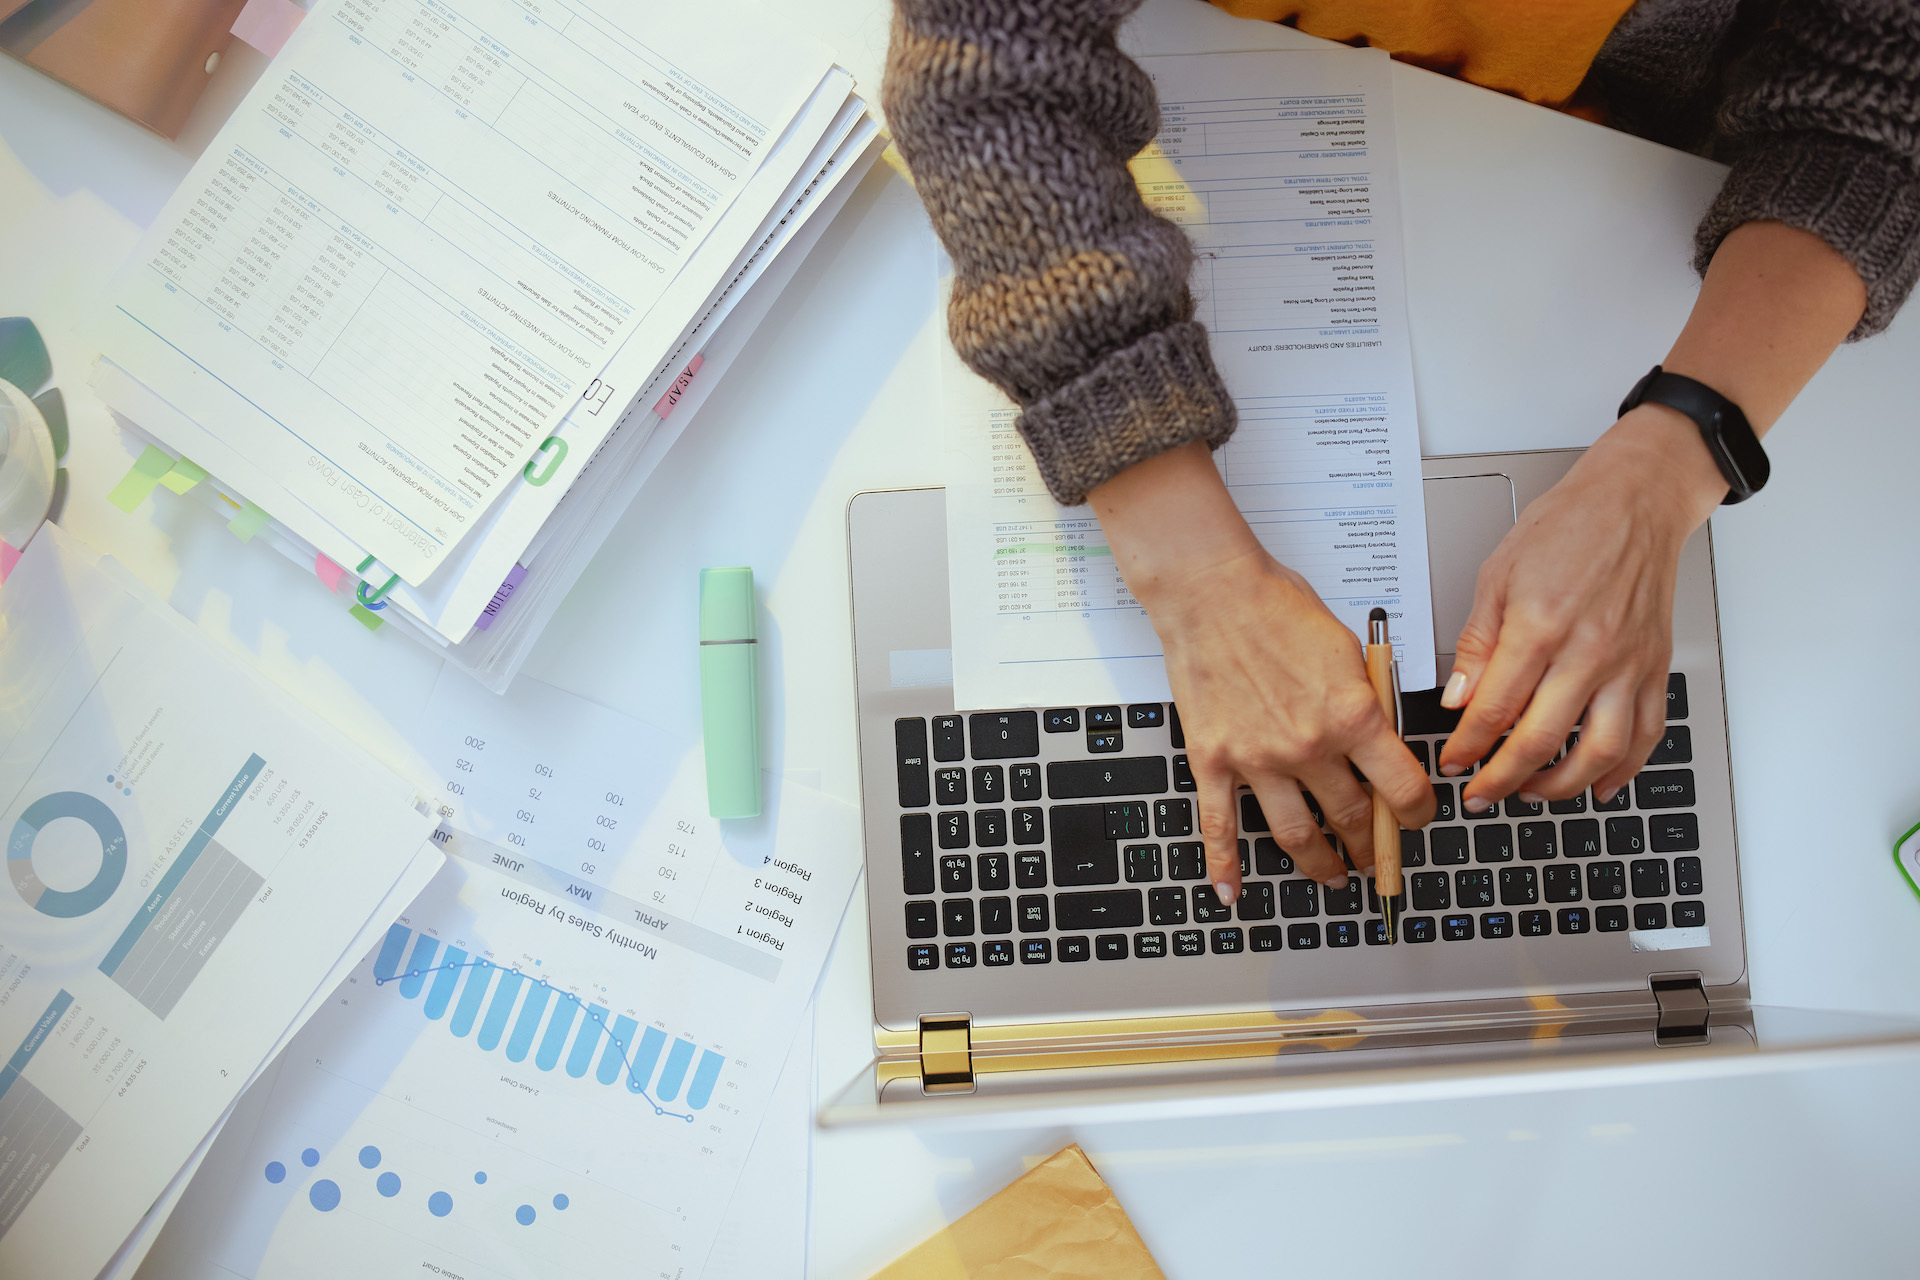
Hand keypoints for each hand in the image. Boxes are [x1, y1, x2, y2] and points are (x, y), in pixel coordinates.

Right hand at [1088, 444, 1434, 903]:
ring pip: (1297, 835)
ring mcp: (1258, 760)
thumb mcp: (1348, 648)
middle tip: (1376, 856)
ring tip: (1332, 876)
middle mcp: (1309, 747)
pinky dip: (1224, 866)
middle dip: (1371, 845)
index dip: (1416, 814)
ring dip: (1320, 865)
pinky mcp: (1213, 760)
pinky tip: (1230, 891)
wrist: (1212, 591)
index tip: (1415, 821)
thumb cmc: (1277, 605)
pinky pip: (1220, 825)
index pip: (1402, 788)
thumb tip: (1379, 740)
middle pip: (1352, 819)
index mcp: (1353, 716)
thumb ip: (1366, 701)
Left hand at [1437, 409, 1724, 804]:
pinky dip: (1622, 770)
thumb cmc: (1567, 527)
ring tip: (1529, 792)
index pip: (1494, 709)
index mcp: (1539, 626)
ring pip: (1598, 752)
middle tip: (1480, 794)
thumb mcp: (1497, 575)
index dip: (1467, 746)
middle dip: (1501, 779)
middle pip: (1540, 740)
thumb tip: (1459, 698)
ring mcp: (1627, 664)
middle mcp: (1588, 651)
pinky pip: (1645, 735)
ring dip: (1560, 786)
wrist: (1635, 502)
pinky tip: (1598, 784)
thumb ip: (1478, 643)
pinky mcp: (1655, 668)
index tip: (1453, 762)